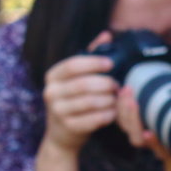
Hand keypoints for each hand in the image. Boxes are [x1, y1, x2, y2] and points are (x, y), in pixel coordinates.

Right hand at [40, 35, 117, 156]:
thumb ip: (90, 56)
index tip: (110, 64)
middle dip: (106, 84)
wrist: (62, 134)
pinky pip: (94, 119)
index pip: (73, 65)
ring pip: (91, 102)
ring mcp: (58, 111)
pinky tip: (114, 112)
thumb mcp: (77, 77)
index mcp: (53, 76)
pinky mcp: (69, 127)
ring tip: (117, 99)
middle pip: (84, 84)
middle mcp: (51, 92)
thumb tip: (107, 35)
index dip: (94, 63)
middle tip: (118, 86)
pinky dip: (108, 115)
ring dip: (109, 100)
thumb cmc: (74, 100)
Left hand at [116, 82, 170, 165]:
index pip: (160, 150)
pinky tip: (124, 90)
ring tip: (128, 90)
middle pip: (136, 139)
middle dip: (133, 120)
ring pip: (127, 128)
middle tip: (134, 101)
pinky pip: (122, 119)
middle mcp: (156, 146)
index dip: (153, 142)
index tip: (148, 133)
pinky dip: (120, 105)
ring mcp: (144, 137)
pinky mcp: (135, 127)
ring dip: (123, 110)